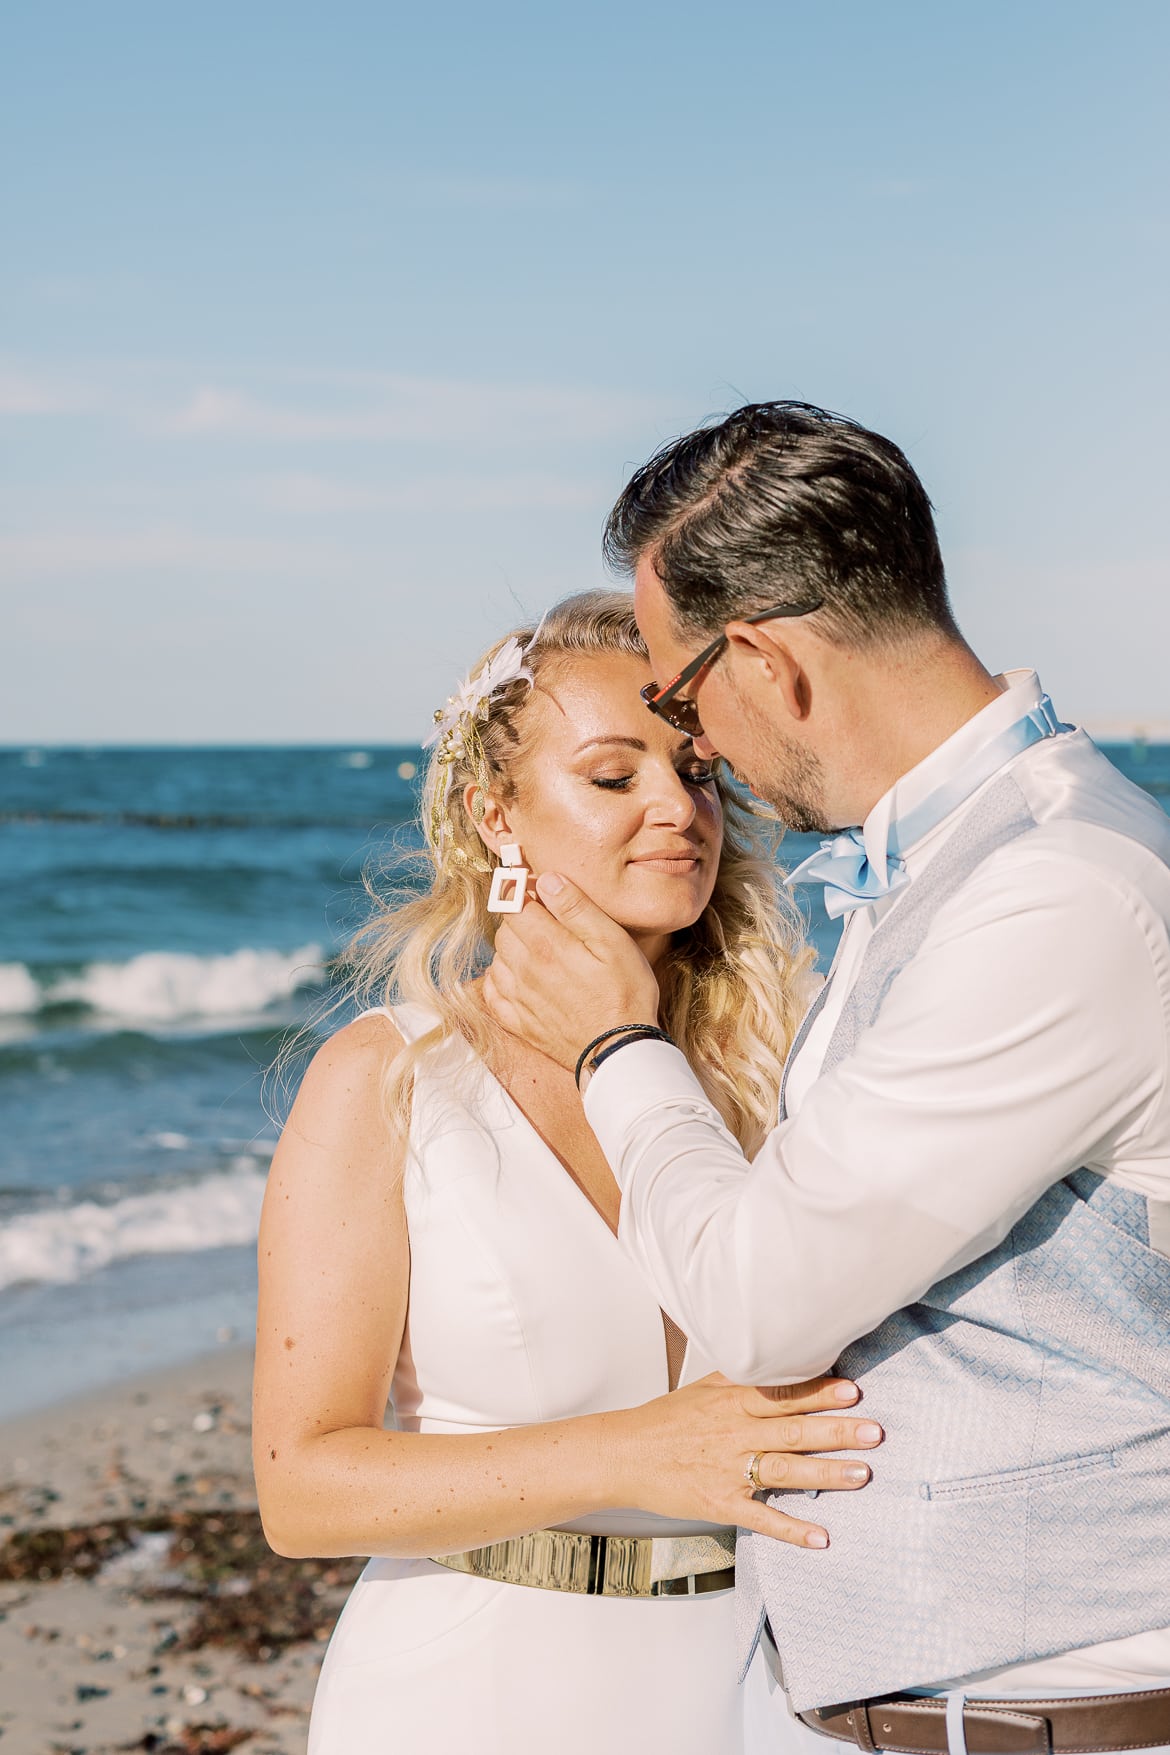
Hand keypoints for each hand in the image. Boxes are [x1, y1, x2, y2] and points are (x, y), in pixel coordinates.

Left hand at [483, 874, 660, 1071]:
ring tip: (540, 950)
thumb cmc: (625, 993)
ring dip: (512, 948)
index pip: (513, 904)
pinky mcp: (520, 1022)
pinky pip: (493, 993)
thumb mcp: (613, 941)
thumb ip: (577, 907)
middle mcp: (524, 970)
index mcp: (546, 945)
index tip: (537, 891)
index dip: (522, 892)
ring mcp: (519, 998)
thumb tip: (547, 880)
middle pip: (504, 930)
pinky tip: (519, 977)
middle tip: (547, 922)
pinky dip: (500, 979)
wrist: (621, 1051)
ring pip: (497, 959)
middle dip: (520, 920)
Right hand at [603, 1373, 881, 1548]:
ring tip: (863, 1474)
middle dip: (836, 1430)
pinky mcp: (721, 1504)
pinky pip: (761, 1518)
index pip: (783, 1394)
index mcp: (732, 1402)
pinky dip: (792, 1529)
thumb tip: (781, 1360)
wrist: (623, 1454)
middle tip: (874, 1430)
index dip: (818, 1391)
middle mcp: (734, 1433)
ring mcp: (728, 1470)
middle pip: (792, 1430)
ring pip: (784, 1470)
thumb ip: (743, 1378)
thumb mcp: (704, 1388)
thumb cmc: (666, 1420)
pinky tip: (822, 1537)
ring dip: (826, 1474)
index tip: (852, 1389)